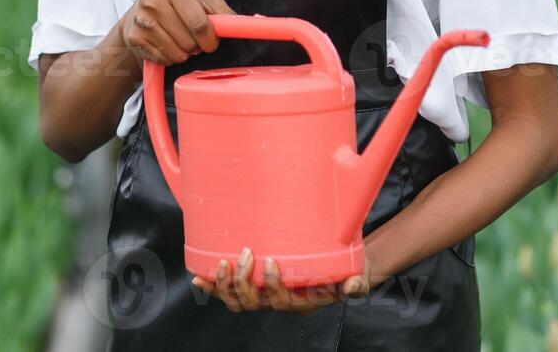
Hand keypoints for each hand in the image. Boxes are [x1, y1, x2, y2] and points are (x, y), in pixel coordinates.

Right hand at [117, 0, 233, 65]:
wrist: (138, 16)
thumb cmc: (176, 7)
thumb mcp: (201, 1)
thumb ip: (222, 10)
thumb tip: (247, 22)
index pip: (200, 23)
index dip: (210, 39)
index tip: (211, 44)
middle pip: (188, 41)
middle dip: (196, 47)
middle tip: (192, 40)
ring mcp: (140, 19)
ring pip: (176, 52)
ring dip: (183, 54)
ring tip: (179, 42)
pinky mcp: (133, 37)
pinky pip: (162, 59)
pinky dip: (169, 58)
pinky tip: (165, 46)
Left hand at [192, 247, 370, 314]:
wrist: (343, 269)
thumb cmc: (349, 272)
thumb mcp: (358, 277)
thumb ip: (356, 284)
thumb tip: (351, 288)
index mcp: (302, 302)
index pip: (282, 301)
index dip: (272, 285)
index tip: (270, 261)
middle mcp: (281, 302)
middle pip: (254, 303)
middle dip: (244, 282)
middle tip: (246, 253)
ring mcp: (266, 296)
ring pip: (238, 302)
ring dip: (225, 286)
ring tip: (222, 264)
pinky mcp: (256, 286)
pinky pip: (230, 293)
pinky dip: (213, 288)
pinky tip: (199, 279)